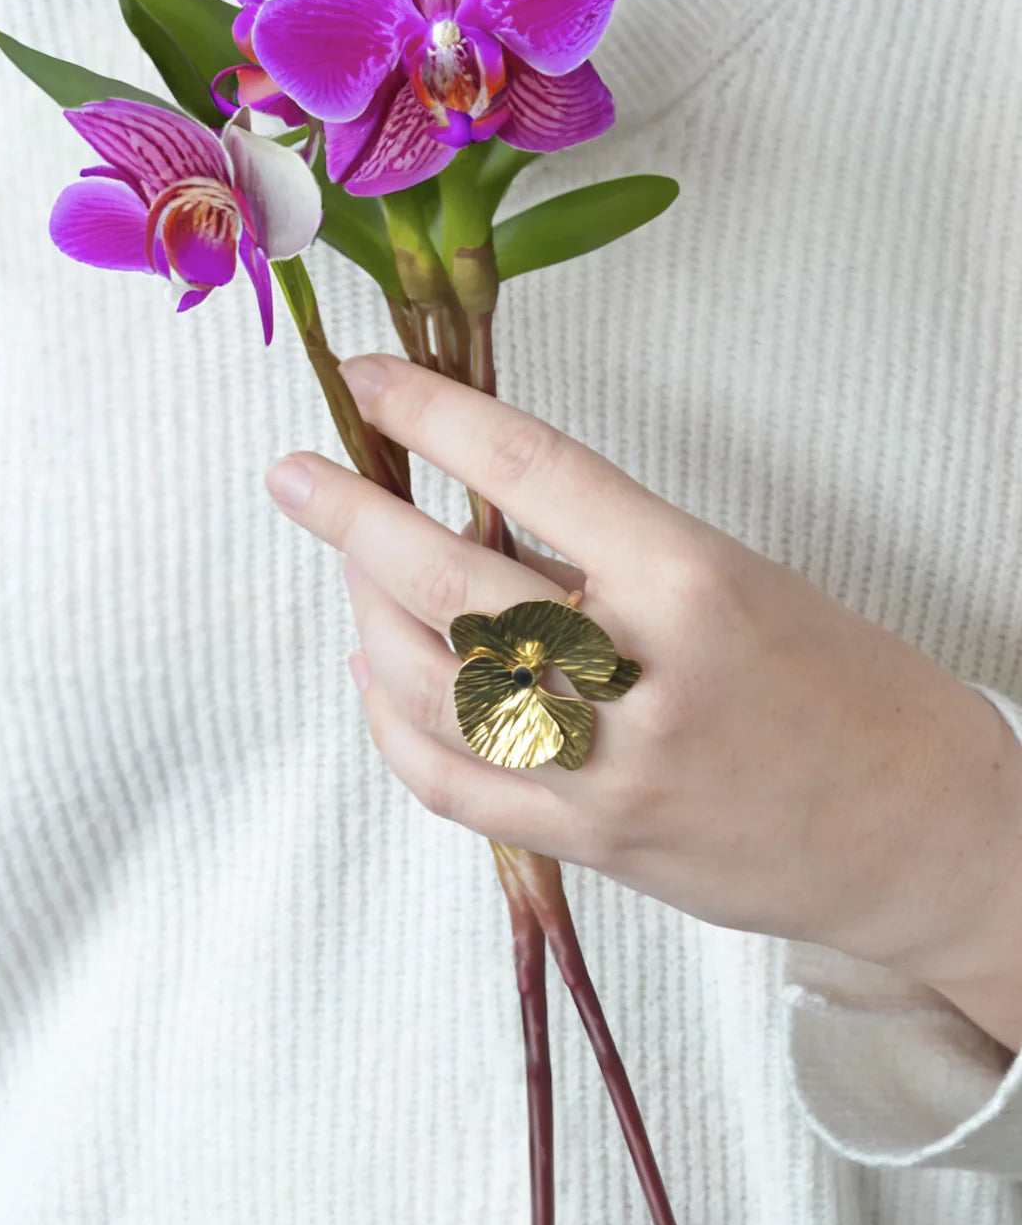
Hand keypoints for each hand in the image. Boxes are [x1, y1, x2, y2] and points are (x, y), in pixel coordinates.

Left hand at [266, 354, 1021, 1046]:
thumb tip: (487, 519)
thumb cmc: (861, 694)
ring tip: (348, 570)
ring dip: (366, 616)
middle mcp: (644, 679)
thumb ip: (618, 557)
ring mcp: (608, 776)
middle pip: (452, 583)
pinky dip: (393, 724)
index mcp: (697, 582)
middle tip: (298, 475)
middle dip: (352, 518)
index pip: (532, 470)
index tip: (374, 377)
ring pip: (430, 688)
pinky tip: (375, 674)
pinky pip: (451, 785)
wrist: (926, 839)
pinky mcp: (591, 847)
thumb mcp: (752, 581)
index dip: (434, 412)